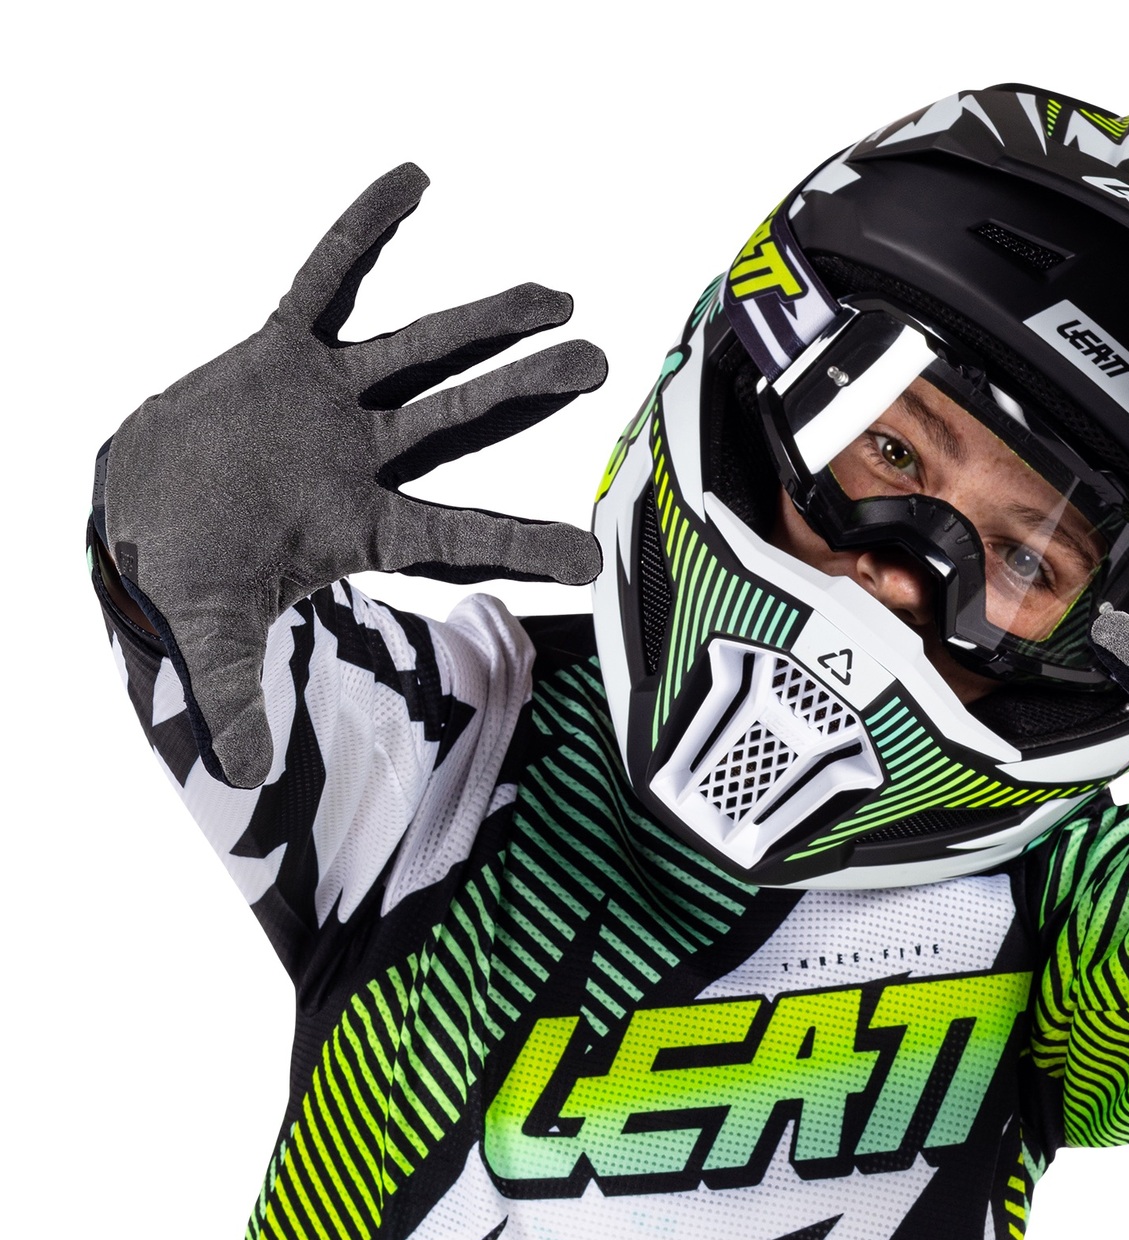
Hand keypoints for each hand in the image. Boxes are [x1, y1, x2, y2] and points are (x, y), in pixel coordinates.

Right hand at [99, 163, 607, 788]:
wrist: (139, 513)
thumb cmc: (189, 578)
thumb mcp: (212, 639)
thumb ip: (236, 698)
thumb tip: (246, 779)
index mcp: (365, 529)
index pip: (459, 534)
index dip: (522, 544)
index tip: (593, 559)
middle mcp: (366, 461)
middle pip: (461, 421)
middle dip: (525, 392)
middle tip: (599, 361)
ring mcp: (330, 405)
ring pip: (418, 353)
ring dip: (481, 322)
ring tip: (554, 296)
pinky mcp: (282, 353)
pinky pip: (326, 278)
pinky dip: (364, 233)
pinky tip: (415, 181)